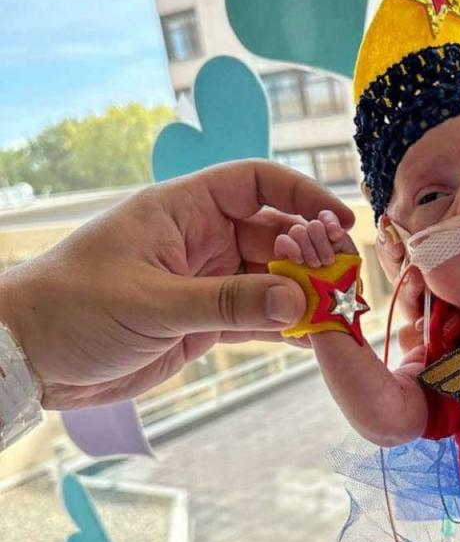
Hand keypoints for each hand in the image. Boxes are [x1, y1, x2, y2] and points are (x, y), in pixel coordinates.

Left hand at [0, 159, 354, 409]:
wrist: (25, 358)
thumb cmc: (71, 309)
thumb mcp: (151, 303)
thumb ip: (227, 303)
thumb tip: (298, 301)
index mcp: (180, 211)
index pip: (254, 184)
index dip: (301, 195)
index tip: (339, 220)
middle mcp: (198, 241)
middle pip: (274, 236)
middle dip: (312, 255)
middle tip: (344, 281)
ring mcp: (203, 284)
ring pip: (271, 281)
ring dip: (305, 296)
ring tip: (341, 313)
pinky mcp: (201, 324)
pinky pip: (256, 320)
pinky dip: (286, 328)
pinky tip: (315, 339)